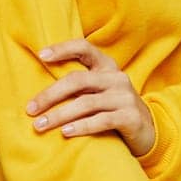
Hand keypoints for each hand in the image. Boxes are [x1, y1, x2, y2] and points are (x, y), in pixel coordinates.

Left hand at [27, 37, 155, 157]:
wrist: (150, 131)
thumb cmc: (113, 109)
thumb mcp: (99, 91)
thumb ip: (79, 85)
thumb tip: (39, 91)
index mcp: (106, 66)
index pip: (84, 48)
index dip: (63, 49)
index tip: (41, 55)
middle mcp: (116, 77)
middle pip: (78, 80)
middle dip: (50, 95)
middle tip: (30, 109)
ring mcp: (125, 97)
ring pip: (86, 103)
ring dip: (59, 115)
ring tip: (40, 125)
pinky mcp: (131, 117)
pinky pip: (101, 121)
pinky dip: (81, 127)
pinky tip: (65, 133)